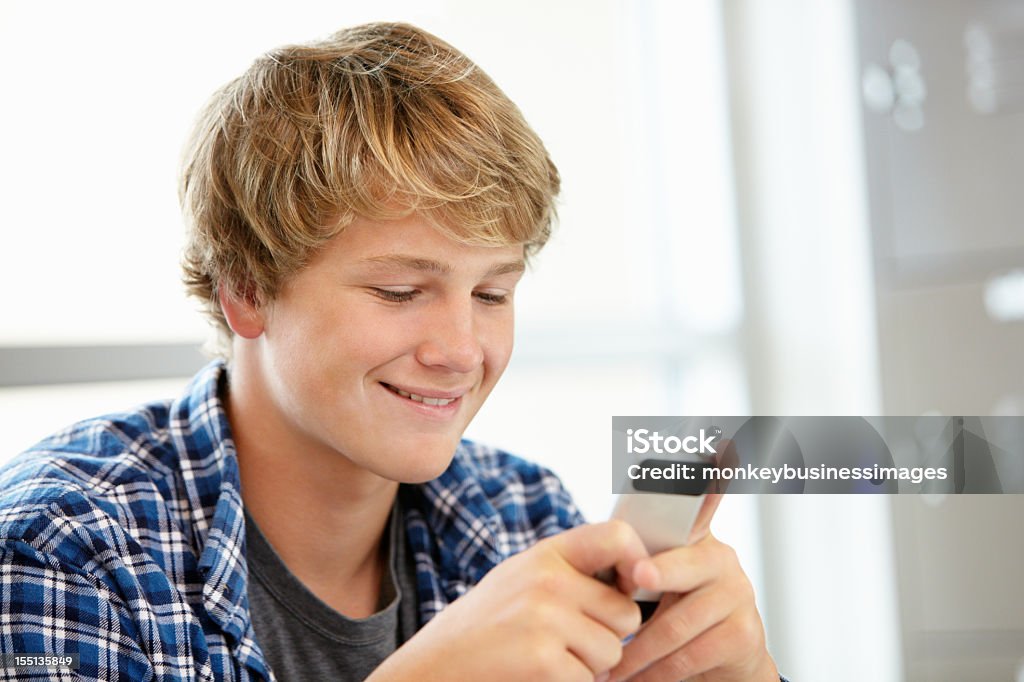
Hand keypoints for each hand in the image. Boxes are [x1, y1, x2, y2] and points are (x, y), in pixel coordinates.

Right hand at [368, 521, 648, 681]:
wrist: (432, 668)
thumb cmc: (483, 629)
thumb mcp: (520, 581)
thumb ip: (570, 572)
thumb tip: (640, 574)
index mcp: (545, 555)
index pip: (617, 536)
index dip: (638, 562)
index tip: (634, 586)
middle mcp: (547, 579)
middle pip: (626, 612)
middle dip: (607, 636)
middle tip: (567, 643)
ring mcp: (545, 619)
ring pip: (614, 651)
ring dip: (590, 667)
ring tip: (547, 660)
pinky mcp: (544, 660)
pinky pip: (590, 680)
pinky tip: (537, 678)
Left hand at [607, 495, 777, 681]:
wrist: (724, 659)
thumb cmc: (675, 611)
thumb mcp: (657, 580)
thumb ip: (637, 558)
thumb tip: (601, 539)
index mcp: (695, 537)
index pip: (702, 500)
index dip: (707, 480)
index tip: (714, 453)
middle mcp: (721, 559)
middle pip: (682, 566)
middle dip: (657, 572)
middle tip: (636, 577)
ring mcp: (738, 595)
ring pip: (677, 624)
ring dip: (637, 652)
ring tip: (609, 666)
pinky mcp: (744, 634)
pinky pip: (689, 656)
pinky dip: (655, 674)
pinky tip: (635, 680)